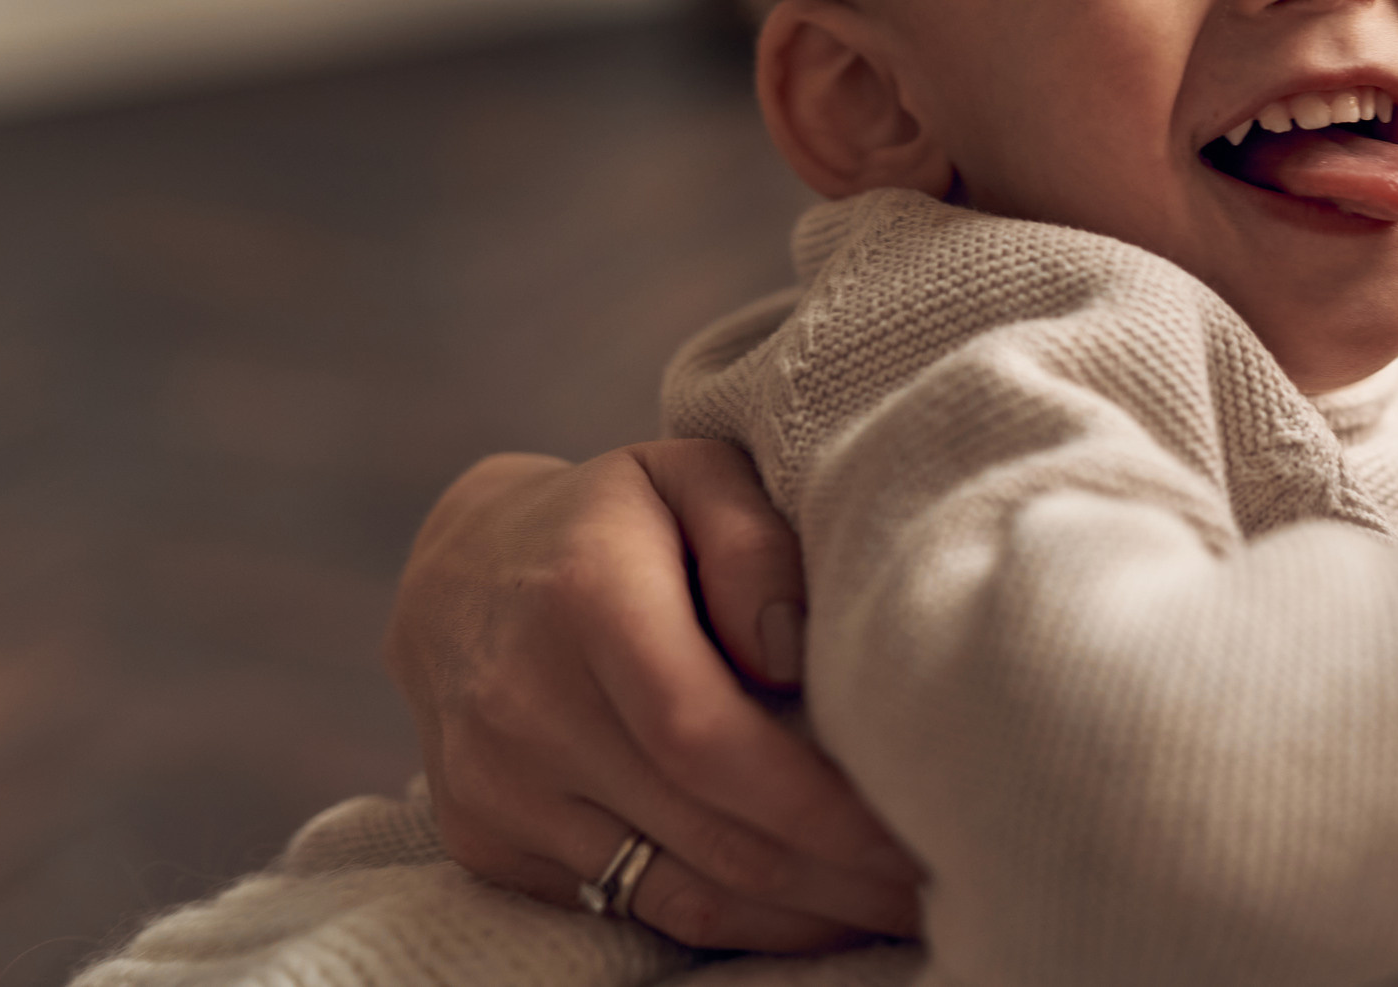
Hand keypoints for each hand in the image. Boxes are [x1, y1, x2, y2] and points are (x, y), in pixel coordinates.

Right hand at [383, 442, 923, 949]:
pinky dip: (736, 924)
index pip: (706, 737)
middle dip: (839, 877)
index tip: (914, 830)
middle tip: (942, 887)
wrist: (455, 575)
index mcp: (582, 599)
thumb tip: (791, 657)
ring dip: (800, 918)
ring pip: (675, 893)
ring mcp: (496, 789)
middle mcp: (523, 707)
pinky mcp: (489, 844)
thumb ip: (755, 542)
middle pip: (707, 833)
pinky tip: (816, 909)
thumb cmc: (615, 516)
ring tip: (897, 909)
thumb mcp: (691, 472)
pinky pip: (632, 907)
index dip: (817, 805)